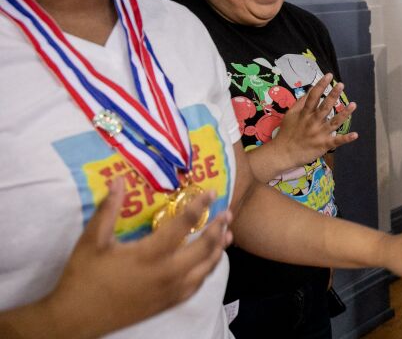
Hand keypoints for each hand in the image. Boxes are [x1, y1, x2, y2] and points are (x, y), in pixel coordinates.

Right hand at [42, 177, 231, 337]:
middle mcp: (166, 274)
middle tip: (228, 214)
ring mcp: (170, 291)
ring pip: (205, 269)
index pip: (182, 225)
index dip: (199, 206)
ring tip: (227, 235)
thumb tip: (119, 180)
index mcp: (149, 255)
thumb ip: (108, 209)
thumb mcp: (92, 241)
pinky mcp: (168, 304)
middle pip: (203, 248)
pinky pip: (197, 286)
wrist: (75, 320)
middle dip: (218, 229)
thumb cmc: (83, 277)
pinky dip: (207, 271)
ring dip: (218, 250)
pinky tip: (209, 262)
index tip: (212, 193)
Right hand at [271, 73, 357, 167]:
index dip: (321, 85)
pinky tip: (355, 135)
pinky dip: (346, 138)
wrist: (282, 153)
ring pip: (334, 122)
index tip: (329, 76)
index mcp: (304, 114)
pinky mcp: (323, 145)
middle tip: (341, 85)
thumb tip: (311, 89)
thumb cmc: (287, 132)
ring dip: (344, 114)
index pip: (313, 96)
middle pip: (325, 107)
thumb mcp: (291, 115)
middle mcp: (313, 122)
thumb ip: (301, 102)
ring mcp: (319, 133)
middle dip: (333, 95)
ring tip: (353, 104)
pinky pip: (336, 141)